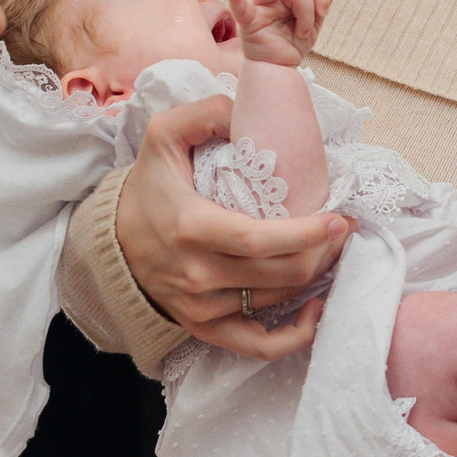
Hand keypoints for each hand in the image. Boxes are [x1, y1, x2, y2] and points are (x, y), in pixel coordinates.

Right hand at [116, 93, 344, 357]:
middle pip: (281, 273)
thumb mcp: (164, 136)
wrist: (112, 244)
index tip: (338, 218)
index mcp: (191, 228)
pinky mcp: (205, 328)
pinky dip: (294, 335)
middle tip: (344, 227)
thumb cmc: (148, 188)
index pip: (260, 241)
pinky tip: (314, 309)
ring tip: (332, 249)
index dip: (307, 234)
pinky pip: (257, 346)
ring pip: (277, 300)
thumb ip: (206, 112)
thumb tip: (246, 110)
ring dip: (315, 276)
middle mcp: (198, 274)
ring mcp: (201, 307)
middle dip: (324, 251)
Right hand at [232, 0, 334, 65]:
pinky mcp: (249, 24)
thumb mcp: (312, 23)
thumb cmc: (293, 43)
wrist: (281, 67)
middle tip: (322, 11)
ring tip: (304, 31)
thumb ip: (320, 2)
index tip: (326, 11)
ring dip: (300, 6)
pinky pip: (240, 9)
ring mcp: (259, 8)